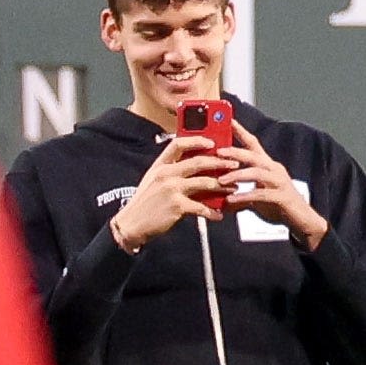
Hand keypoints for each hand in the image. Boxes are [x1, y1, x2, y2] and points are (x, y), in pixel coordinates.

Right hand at [108, 137, 233, 250]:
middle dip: (219, 162)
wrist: (132, 224)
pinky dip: (213, 211)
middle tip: (233, 164)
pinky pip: (202, 207)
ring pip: (204, 182)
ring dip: (222, 186)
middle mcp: (166, 173)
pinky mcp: (178, 205)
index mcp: (160, 165)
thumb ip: (171, 171)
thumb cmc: (146, 202)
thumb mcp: (154, 180)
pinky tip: (219, 214)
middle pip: (198, 161)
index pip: (178, 144)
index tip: (212, 142)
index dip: (197, 140)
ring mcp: (172, 189)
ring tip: (233, 188)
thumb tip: (195, 166)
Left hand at [214, 133, 329, 248]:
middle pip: (254, 155)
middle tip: (218, 152)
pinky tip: (232, 200)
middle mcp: (275, 170)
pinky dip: (245, 196)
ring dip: (237, 175)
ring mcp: (280, 182)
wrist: (302, 221)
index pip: (254, 145)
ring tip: (221, 180)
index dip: (242, 132)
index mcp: (268, 166)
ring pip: (257, 172)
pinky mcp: (282, 197)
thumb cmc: (279, 206)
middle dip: (235, 152)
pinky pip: (261, 194)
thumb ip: (241, 193)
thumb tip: (220, 197)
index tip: (228, 121)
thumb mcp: (257, 197)